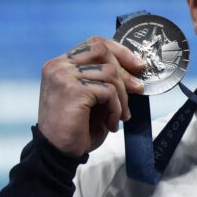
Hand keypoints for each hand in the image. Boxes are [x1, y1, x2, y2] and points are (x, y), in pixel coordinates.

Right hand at [37, 36, 144, 155]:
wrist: (59, 153)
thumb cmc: (78, 126)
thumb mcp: (95, 96)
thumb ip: (107, 78)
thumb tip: (137, 68)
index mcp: (62, 64)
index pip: (95, 43)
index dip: (120, 51)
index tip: (138, 65)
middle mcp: (59, 66)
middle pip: (102, 51)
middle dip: (125, 70)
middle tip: (138, 89)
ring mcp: (64, 76)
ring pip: (109, 73)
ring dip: (121, 97)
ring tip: (120, 116)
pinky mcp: (72, 89)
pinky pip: (108, 91)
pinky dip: (116, 108)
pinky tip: (111, 123)